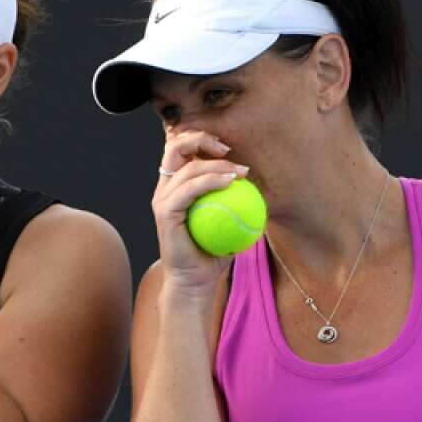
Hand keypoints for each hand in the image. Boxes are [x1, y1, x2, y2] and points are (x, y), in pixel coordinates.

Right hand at [152, 130, 249, 296]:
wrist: (195, 282)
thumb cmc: (213, 253)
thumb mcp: (229, 222)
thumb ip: (236, 200)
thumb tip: (258, 178)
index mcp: (175, 186)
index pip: (182, 149)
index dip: (202, 139)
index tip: (229, 148)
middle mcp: (165, 189)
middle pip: (175, 147)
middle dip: (201, 139)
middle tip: (229, 150)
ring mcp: (162, 200)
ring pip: (187, 167)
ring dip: (216, 164)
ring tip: (241, 173)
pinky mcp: (165, 213)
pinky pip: (188, 190)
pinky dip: (210, 181)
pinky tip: (231, 182)